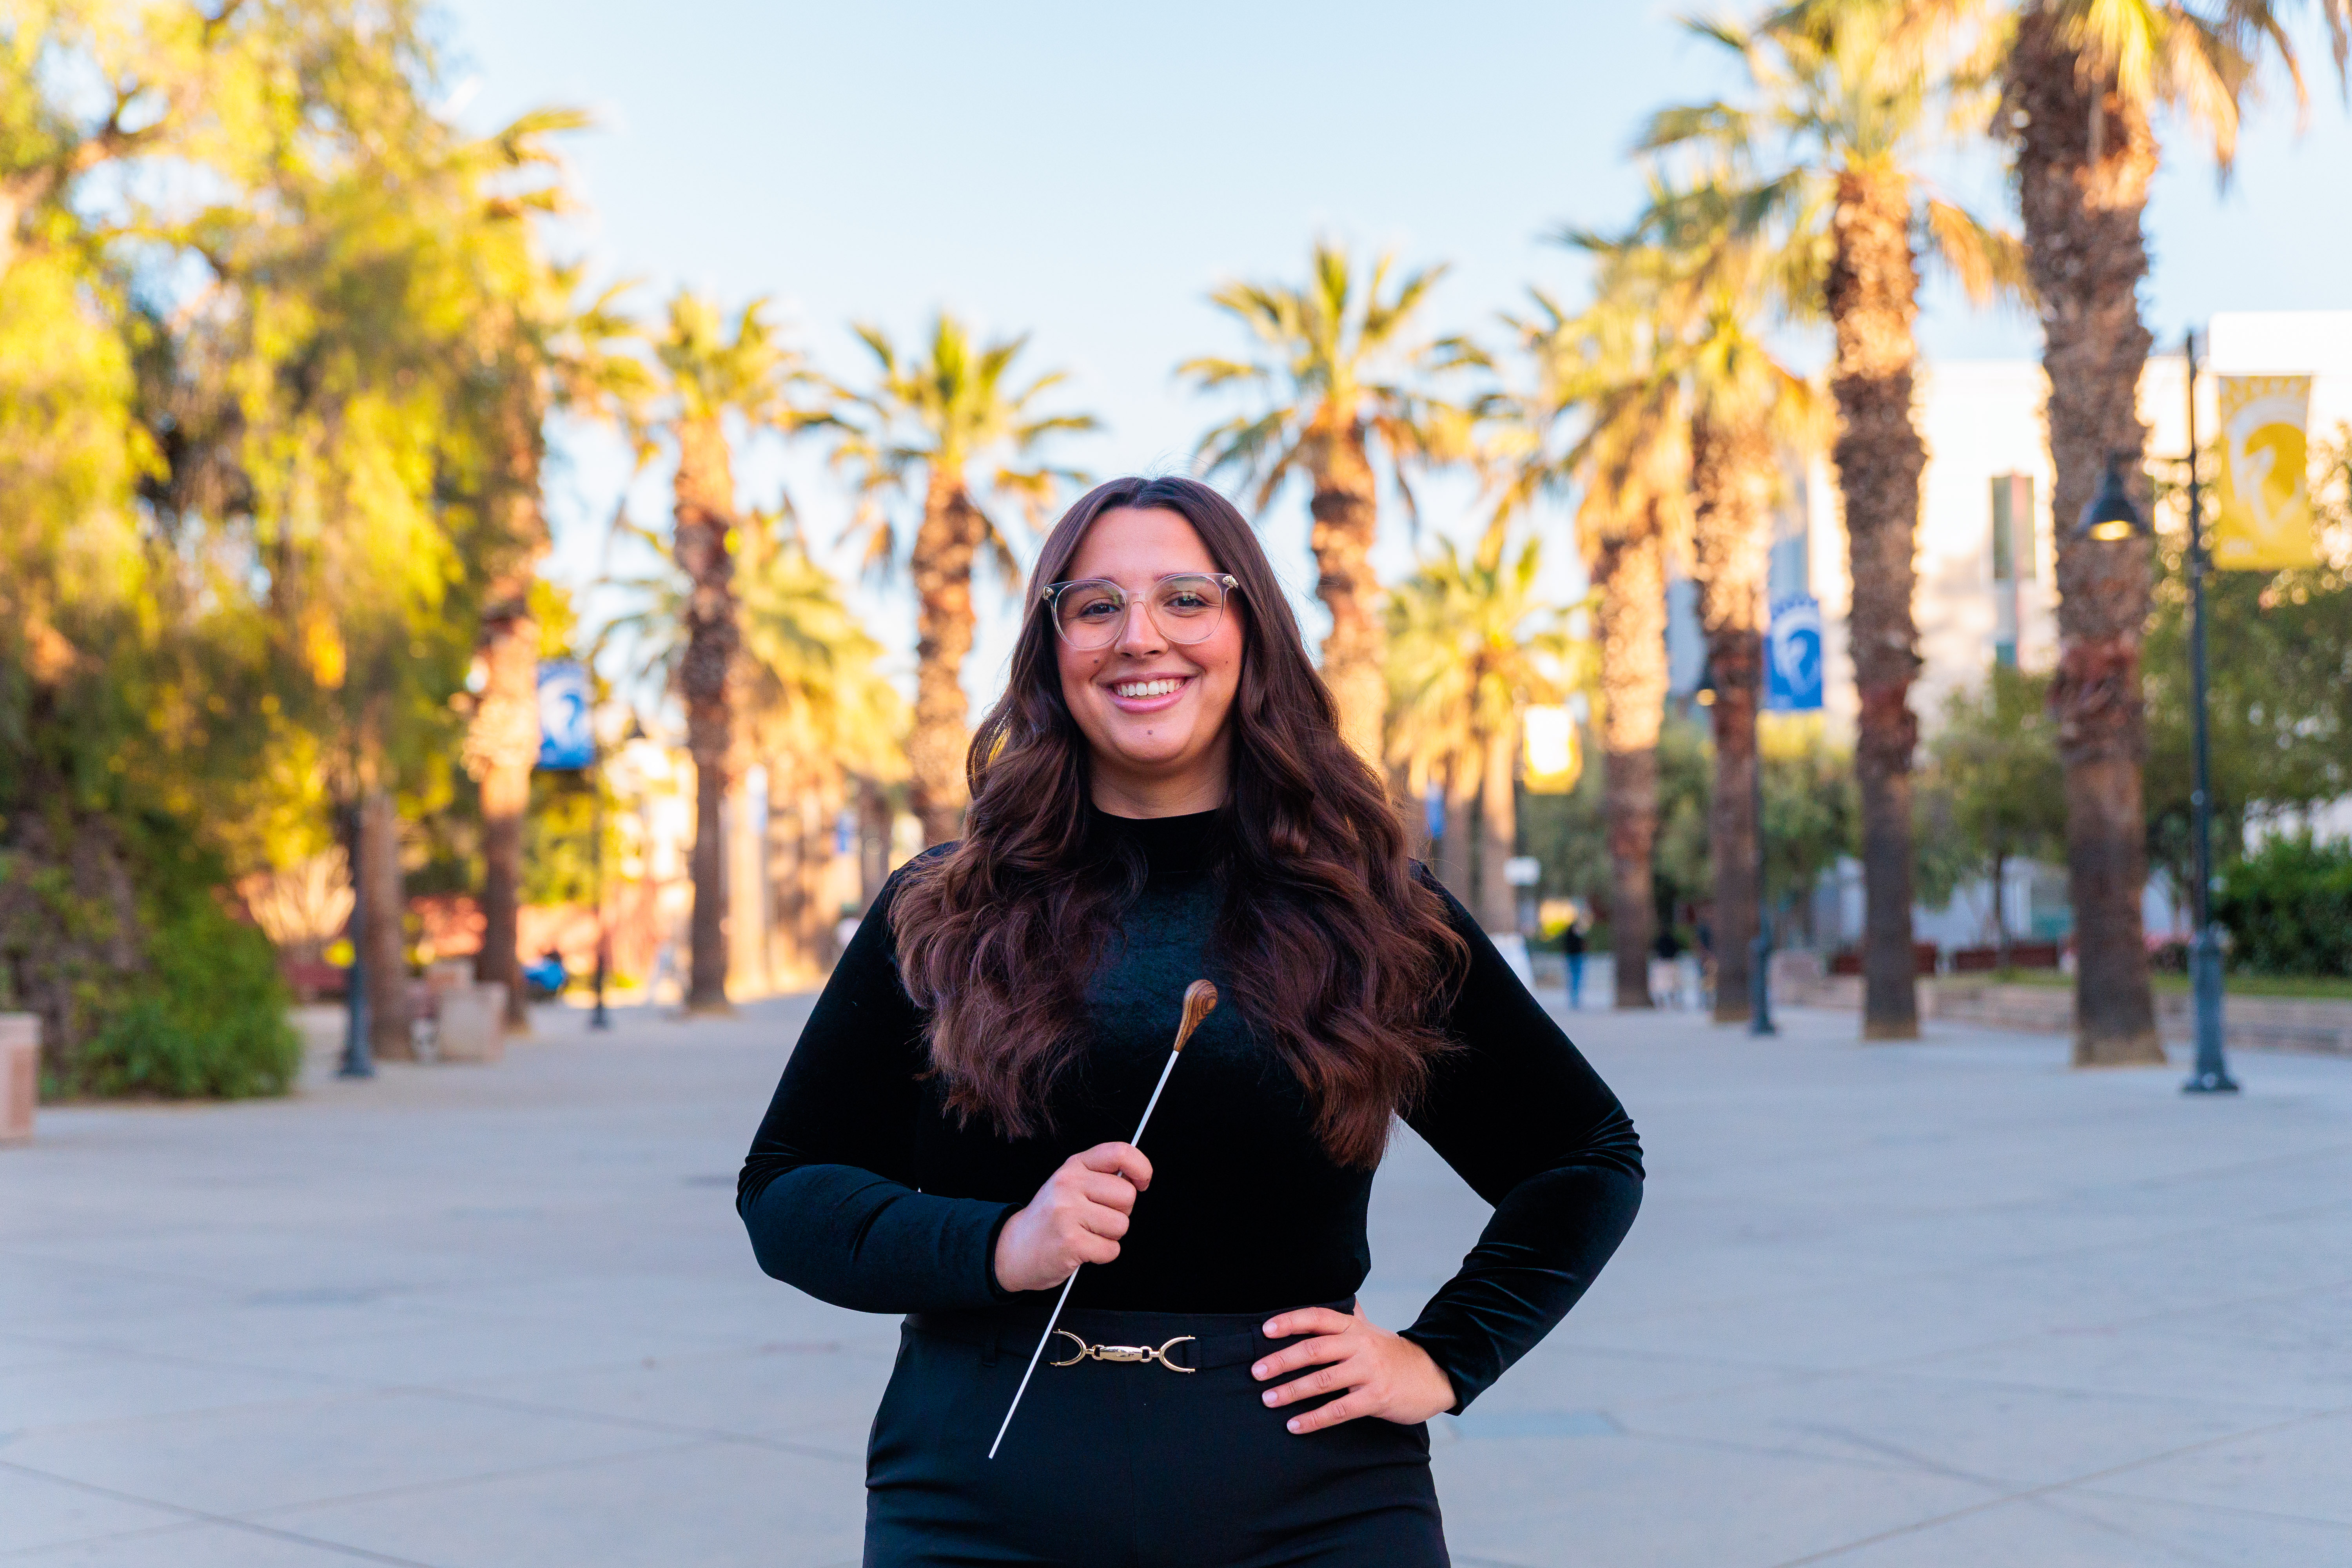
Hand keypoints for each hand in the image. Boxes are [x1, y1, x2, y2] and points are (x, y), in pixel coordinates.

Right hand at [992, 1142, 1151, 1293]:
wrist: (1014, 1248)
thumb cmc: (1050, 1217)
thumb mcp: (1069, 1184)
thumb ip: (1100, 1175)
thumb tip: (1137, 1177)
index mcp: (1073, 1166)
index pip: (1120, 1152)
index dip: (1141, 1168)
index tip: (1142, 1182)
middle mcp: (1069, 1184)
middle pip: (1127, 1195)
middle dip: (1121, 1212)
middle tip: (1097, 1218)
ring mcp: (1067, 1212)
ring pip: (1122, 1225)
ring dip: (1110, 1236)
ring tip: (1087, 1233)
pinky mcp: (1070, 1242)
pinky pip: (1111, 1249)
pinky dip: (1102, 1254)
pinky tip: (1083, 1249)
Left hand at [1251, 1305, 1455, 1433]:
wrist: (1434, 1374)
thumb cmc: (1392, 1354)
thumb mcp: (1370, 1331)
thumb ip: (1347, 1319)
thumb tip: (1324, 1303)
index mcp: (1355, 1327)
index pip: (1317, 1317)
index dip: (1290, 1321)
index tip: (1265, 1330)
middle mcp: (1360, 1345)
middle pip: (1314, 1349)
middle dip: (1281, 1361)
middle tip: (1256, 1372)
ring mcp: (1369, 1371)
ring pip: (1322, 1381)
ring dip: (1291, 1391)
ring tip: (1268, 1399)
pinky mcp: (1376, 1398)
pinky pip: (1338, 1410)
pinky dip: (1314, 1419)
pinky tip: (1295, 1425)